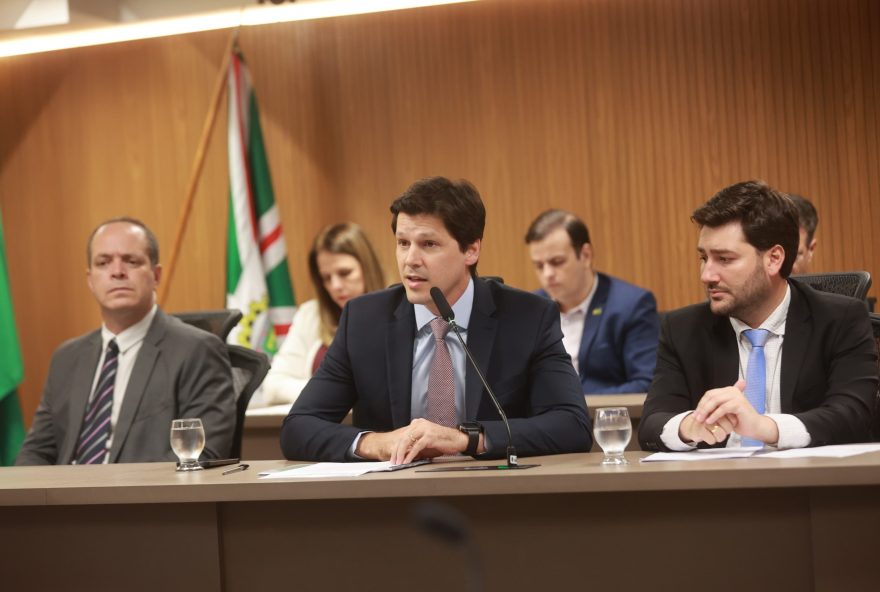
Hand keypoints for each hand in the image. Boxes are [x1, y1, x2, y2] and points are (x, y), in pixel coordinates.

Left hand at [356, 419, 481, 463]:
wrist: (458, 439)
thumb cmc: (443, 440)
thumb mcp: (426, 439)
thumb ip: (416, 442)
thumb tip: (405, 453)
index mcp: (418, 423)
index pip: (402, 435)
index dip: (396, 447)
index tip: (393, 457)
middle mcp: (420, 424)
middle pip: (402, 438)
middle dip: (396, 451)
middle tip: (393, 461)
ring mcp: (424, 429)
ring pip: (407, 441)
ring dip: (401, 454)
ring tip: (398, 463)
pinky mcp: (429, 436)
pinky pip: (416, 447)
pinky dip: (410, 455)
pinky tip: (407, 461)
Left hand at [690, 379, 778, 444]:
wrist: (754, 427)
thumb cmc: (739, 420)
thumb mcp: (724, 412)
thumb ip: (714, 408)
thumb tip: (698, 410)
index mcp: (728, 390)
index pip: (710, 394)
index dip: (701, 403)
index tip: (695, 413)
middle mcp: (732, 391)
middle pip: (711, 396)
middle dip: (702, 407)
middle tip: (696, 417)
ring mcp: (737, 396)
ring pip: (716, 401)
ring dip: (706, 411)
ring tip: (701, 420)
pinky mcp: (740, 404)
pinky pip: (723, 408)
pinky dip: (714, 415)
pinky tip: (710, 421)